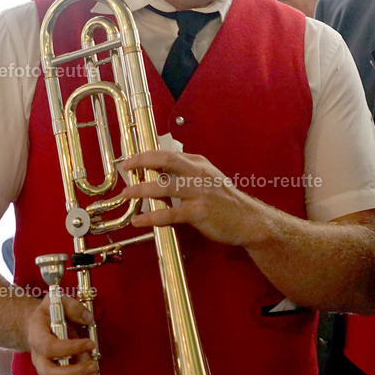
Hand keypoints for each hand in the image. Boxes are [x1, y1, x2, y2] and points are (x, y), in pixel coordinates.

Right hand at [26, 295, 97, 374]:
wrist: (40, 324)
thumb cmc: (49, 313)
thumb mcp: (58, 301)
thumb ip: (73, 306)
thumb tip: (88, 318)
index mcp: (37, 336)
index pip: (49, 347)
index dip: (70, 348)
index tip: (90, 343)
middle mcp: (39, 356)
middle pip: (49, 374)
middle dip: (73, 373)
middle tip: (93, 366)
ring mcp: (46, 366)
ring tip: (95, 369)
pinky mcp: (56, 371)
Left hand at [120, 151, 248, 246]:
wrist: (248, 219)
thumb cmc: (225, 201)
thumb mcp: (208, 179)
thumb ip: (187, 173)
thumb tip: (159, 172)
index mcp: (200, 164)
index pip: (169, 154)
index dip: (147, 155)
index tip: (131, 160)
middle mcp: (199, 174)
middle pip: (166, 160)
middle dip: (142, 161)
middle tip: (126, 167)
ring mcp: (200, 192)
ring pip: (164, 186)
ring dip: (141, 189)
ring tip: (126, 194)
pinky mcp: (200, 212)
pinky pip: (170, 213)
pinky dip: (151, 216)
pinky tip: (139, 220)